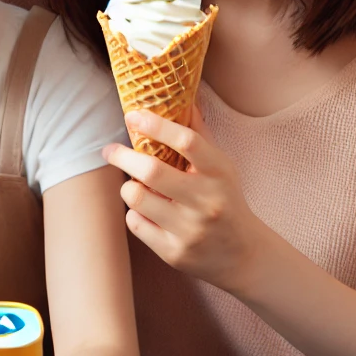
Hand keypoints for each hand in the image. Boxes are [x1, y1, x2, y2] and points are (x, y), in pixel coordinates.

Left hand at [103, 110, 270, 295]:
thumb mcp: (221, 168)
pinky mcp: (174, 253)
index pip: (188, 141)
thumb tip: (183, 99)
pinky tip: (145, 211)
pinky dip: (134, 213)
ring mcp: (190, 230)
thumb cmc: (227, 201)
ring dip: (128, 188)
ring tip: (134, 185)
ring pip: (137, 198)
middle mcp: (206, 202)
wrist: (244, 256)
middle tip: (110, 150)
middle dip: (123, 156)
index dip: (157, 124)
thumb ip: (200, 137)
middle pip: (152, 171)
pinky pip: (136, 224)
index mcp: (220, 173)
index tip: (133, 115)